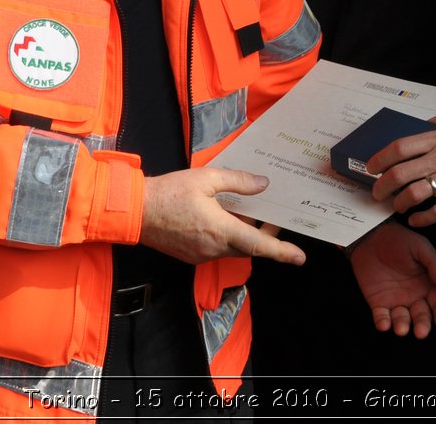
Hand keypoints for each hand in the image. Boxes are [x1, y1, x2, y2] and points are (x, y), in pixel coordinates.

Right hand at [140, 167, 305, 265]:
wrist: (135, 211)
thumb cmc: (170, 192)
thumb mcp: (206, 179)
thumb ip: (238, 182)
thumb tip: (263, 185)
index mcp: (220, 230)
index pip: (258, 245)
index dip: (281, 251)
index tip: (300, 257)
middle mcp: (213, 248)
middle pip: (248, 248)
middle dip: (263, 236)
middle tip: (272, 218)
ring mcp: (201, 255)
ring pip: (233, 249)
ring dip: (244, 235)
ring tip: (248, 213)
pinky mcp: (191, 256)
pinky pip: (217, 249)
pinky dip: (227, 237)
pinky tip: (224, 219)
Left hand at [348, 221, 435, 337]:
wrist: (370, 236)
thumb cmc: (399, 240)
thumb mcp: (420, 247)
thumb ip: (434, 264)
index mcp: (428, 284)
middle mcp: (414, 296)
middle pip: (422, 316)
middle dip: (423, 325)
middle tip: (421, 332)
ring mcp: (396, 301)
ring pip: (402, 319)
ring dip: (402, 326)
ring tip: (401, 328)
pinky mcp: (378, 303)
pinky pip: (381, 316)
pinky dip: (383, 323)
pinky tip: (384, 324)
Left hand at [368, 114, 435, 226]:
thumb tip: (424, 123)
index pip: (400, 148)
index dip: (380, 159)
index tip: (371, 167)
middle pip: (400, 174)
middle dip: (382, 186)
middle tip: (378, 193)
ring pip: (414, 194)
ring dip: (400, 204)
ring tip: (397, 207)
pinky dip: (422, 219)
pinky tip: (416, 220)